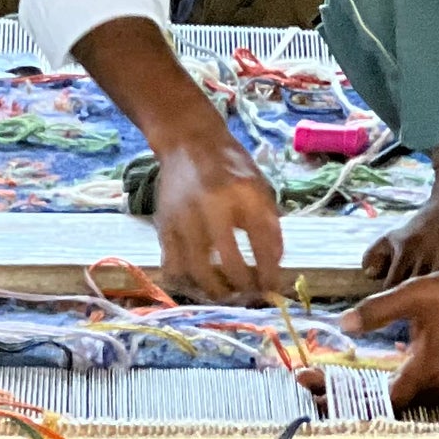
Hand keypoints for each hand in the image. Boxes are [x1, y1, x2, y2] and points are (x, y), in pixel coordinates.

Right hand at [151, 133, 285, 300]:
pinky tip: (199, 284)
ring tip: (226, 295)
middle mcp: (211, 207)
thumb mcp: (260, 188)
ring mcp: (183, 218)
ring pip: (197, 272)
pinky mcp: (164, 227)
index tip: (273, 289)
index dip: (270, 274)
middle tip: (250, 296)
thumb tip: (274, 268)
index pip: (262, 244)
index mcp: (242, 194)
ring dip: (214, 291)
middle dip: (243, 288)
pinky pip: (172, 266)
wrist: (188, 142)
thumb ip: (270, 227)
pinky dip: (187, 282)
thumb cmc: (230, 167)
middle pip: (229, 264)